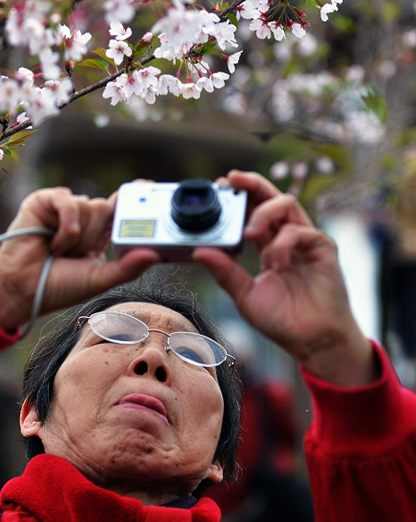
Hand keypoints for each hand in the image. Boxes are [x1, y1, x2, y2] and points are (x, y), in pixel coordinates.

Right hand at [0, 187, 159, 330]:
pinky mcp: (44, 202)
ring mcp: (64, 208)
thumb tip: (155, 255)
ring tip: (58, 252)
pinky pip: (69, 200)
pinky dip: (66, 224)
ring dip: (77, 237)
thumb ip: (128, 267)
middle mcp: (83, 217)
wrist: (22, 289)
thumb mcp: (99, 278)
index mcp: (99, 233)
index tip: (149, 186)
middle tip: (76, 256)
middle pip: (106, 208)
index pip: (121, 209)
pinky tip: (54, 241)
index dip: (133, 197)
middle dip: (94, 237)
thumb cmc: (58, 286)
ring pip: (89, 205)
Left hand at [193, 171, 374, 385]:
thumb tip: (199, 251)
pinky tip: (276, 265)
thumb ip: (225, 272)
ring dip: (264, 213)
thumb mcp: (244, 295)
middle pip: (271, 197)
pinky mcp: (323, 248)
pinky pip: (300, 231)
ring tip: (249, 233)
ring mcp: (306, 241)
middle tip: (230, 180)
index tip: (219, 187)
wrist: (313, 342)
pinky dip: (283, 244)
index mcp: (269, 245)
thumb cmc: (283, 320)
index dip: (239, 196)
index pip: (254, 211)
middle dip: (251, 184)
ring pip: (287, 205)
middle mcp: (287, 238)